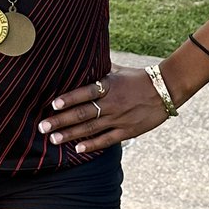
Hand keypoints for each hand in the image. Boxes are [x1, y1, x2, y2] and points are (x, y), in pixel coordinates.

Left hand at [38, 66, 170, 153]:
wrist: (165, 90)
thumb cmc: (138, 78)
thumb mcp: (117, 70)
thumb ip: (99, 69)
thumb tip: (81, 59)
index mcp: (108, 85)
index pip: (85, 93)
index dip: (69, 99)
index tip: (52, 105)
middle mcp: (112, 103)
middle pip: (82, 113)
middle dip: (60, 121)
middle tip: (42, 127)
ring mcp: (119, 118)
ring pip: (91, 128)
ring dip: (71, 135)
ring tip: (54, 140)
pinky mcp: (127, 131)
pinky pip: (107, 140)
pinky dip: (92, 145)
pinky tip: (78, 149)